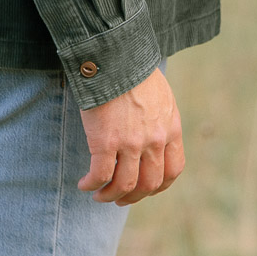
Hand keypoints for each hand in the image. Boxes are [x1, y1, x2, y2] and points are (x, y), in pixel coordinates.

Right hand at [77, 68, 184, 205]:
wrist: (117, 57)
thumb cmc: (134, 70)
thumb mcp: (160, 97)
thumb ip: (159, 120)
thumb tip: (151, 133)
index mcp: (171, 130)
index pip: (172, 170)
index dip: (158, 186)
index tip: (145, 190)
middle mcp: (155, 141)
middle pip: (148, 184)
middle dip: (133, 197)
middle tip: (118, 198)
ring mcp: (131, 144)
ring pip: (124, 185)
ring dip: (110, 196)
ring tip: (98, 196)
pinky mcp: (106, 142)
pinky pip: (100, 175)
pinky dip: (92, 184)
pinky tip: (84, 184)